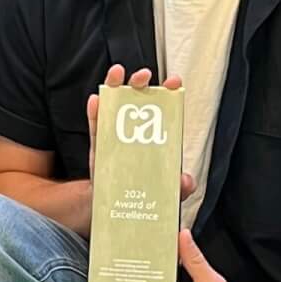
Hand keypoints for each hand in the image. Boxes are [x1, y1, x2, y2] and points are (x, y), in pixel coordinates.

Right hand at [85, 66, 191, 201]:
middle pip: (137, 103)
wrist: (118, 208)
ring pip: (114, 109)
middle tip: (144, 75)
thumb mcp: (169, 191)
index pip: (163, 112)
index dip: (168, 94)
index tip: (174, 81)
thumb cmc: (146, 192)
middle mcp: (135, 133)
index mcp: (154, 139)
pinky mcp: (99, 149)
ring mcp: (115, 138)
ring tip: (116, 73)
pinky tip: (95, 101)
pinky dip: (95, 114)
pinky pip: (96, 129)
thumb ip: (180, 187)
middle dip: (140, 84)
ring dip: (114, 88)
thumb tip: (185, 181)